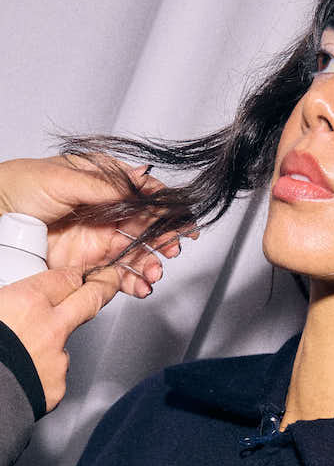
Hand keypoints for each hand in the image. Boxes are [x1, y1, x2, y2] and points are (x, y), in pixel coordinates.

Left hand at [0, 155, 189, 297]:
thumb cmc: (20, 186)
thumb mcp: (64, 179)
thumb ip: (106, 185)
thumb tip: (142, 182)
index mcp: (106, 185)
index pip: (145, 197)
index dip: (167, 208)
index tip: (181, 220)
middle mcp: (108, 213)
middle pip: (148, 228)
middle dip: (165, 240)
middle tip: (171, 248)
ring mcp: (100, 240)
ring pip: (138, 254)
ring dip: (151, 264)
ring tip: (154, 272)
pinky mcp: (90, 265)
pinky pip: (119, 276)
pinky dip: (134, 283)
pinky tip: (142, 286)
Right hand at [0, 266, 124, 410]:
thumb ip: (9, 303)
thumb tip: (11, 304)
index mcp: (27, 303)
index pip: (65, 278)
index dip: (75, 275)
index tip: (80, 273)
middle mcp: (50, 328)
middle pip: (89, 299)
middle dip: (102, 287)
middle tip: (108, 280)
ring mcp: (57, 359)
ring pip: (65, 344)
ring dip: (53, 344)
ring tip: (22, 353)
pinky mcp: (57, 387)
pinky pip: (54, 375)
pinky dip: (42, 374)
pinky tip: (21, 375)